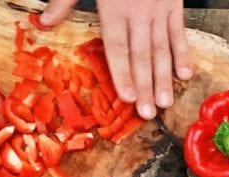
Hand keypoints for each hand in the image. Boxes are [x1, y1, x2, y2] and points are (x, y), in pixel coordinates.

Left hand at [41, 0, 192, 119]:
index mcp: (113, 7)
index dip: (122, 73)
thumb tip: (44, 22)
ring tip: (164, 103)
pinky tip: (184, 75)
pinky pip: (180, 33)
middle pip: (141, 55)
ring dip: (164, 78)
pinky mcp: (174, 5)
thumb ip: (65, 0)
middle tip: (147, 113)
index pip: (117, 47)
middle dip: (145, 85)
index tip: (126, 97)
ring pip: (162, 49)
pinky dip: (183, 53)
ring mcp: (159, 9)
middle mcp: (138, 12)